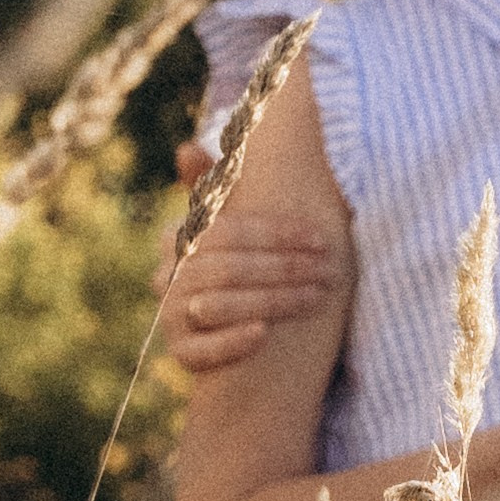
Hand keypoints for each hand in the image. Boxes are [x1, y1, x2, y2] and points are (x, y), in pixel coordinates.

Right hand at [157, 174, 345, 374]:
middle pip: (227, 267)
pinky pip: (199, 351)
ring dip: (273, 300)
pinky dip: (231, 341)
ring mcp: (171, 316)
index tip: (322, 237)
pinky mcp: (181, 353)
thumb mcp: (231, 226)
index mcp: (181, 239)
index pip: (226, 230)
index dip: (276, 233)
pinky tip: (263, 334)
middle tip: (331, 268)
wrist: (229, 335)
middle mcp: (169, 276)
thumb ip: (216, 185)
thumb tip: (188, 147)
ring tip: (318, 296)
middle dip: (284, 267)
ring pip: (218, 304)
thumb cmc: (241, 266)